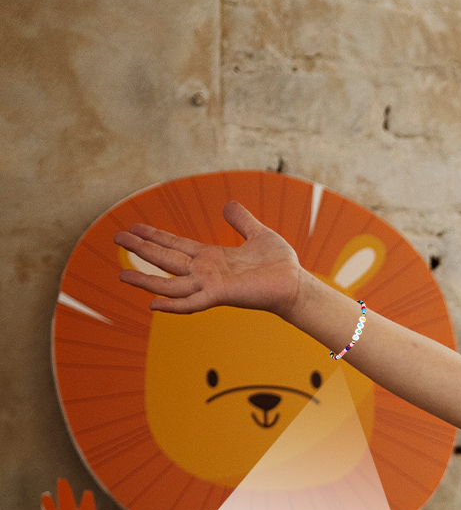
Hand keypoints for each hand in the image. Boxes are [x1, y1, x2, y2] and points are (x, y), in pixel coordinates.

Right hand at [113, 201, 301, 316]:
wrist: (296, 284)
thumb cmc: (280, 264)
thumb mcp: (258, 233)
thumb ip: (241, 219)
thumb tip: (228, 204)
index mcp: (211, 257)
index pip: (175, 245)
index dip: (154, 236)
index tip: (132, 227)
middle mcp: (206, 271)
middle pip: (166, 259)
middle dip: (141, 248)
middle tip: (115, 238)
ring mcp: (211, 285)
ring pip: (171, 283)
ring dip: (146, 279)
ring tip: (122, 274)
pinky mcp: (221, 295)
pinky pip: (192, 302)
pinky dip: (173, 305)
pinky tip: (152, 304)